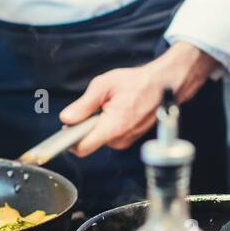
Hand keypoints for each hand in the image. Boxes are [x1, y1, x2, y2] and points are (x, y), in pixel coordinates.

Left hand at [59, 42, 219, 155]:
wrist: (165, 85)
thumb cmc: (138, 82)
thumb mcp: (104, 85)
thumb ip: (84, 104)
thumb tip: (66, 119)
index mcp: (113, 127)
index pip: (82, 148)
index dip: (69, 140)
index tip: (64, 130)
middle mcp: (120, 139)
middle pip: (89, 142)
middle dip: (86, 126)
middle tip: (96, 106)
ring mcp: (126, 140)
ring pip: (100, 138)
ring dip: (98, 124)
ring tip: (111, 105)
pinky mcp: (130, 138)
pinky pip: (111, 135)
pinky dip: (109, 124)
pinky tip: (119, 110)